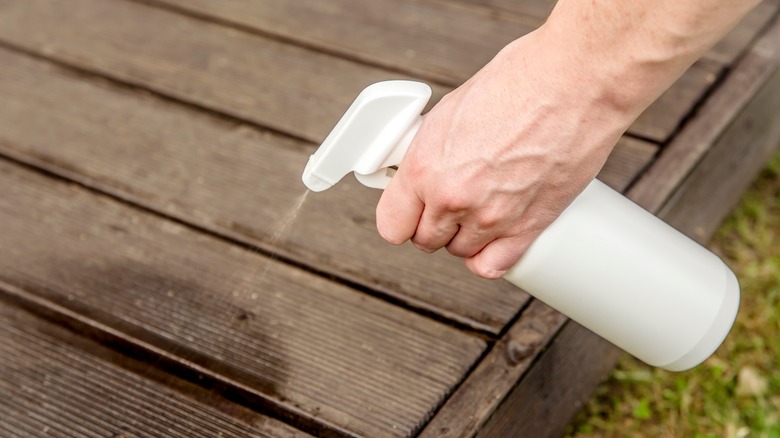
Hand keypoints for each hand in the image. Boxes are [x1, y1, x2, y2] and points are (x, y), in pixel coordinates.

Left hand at [375, 31, 632, 278]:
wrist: (575, 81)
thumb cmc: (518, 81)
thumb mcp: (451, 109)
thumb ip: (432, 151)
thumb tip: (425, 168)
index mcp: (425, 167)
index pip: (391, 225)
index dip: (401, 217)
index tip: (410, 209)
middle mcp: (453, 199)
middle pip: (427, 240)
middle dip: (434, 223)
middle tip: (451, 199)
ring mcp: (492, 217)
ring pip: (461, 252)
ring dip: (465, 236)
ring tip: (481, 207)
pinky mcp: (529, 227)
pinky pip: (494, 265)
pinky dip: (491, 256)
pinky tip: (496, 236)